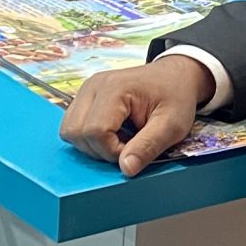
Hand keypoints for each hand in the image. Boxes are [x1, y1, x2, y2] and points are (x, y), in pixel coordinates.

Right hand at [59, 54, 214, 177]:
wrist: (175, 76)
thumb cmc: (176, 96)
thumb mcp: (172, 125)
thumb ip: (148, 147)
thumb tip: (126, 169)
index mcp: (115, 88)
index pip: (95, 131)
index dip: (112, 151)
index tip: (135, 149)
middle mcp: (93, 86)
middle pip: (75, 132)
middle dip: (100, 150)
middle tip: (128, 144)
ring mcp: (86, 90)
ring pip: (69, 130)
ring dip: (92, 145)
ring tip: (120, 139)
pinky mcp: (84, 97)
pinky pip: (73, 125)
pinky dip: (89, 137)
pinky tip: (112, 133)